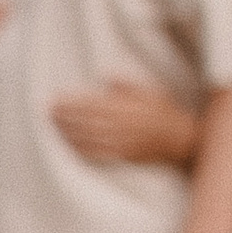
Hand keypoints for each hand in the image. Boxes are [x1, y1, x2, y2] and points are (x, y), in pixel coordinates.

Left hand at [50, 78, 197, 168]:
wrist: (182, 139)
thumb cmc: (165, 112)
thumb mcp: (150, 91)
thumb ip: (127, 85)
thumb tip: (107, 75)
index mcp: (128, 107)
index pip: (93, 104)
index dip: (73, 103)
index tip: (57, 99)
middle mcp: (123, 126)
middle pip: (87, 121)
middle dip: (66, 117)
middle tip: (49, 111)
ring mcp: (122, 143)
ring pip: (89, 138)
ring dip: (69, 133)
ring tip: (54, 126)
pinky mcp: (123, 157)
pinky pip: (98, 155)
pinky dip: (82, 150)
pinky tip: (69, 146)